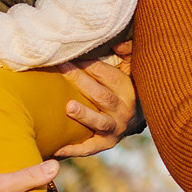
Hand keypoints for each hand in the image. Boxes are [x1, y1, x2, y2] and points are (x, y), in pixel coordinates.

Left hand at [53, 43, 136, 157]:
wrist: (135, 119)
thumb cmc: (125, 88)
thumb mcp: (131, 67)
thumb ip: (127, 52)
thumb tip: (118, 42)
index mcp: (127, 89)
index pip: (106, 75)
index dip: (88, 64)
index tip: (70, 56)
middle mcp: (123, 110)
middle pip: (100, 95)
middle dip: (80, 80)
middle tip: (62, 68)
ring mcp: (115, 128)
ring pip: (99, 121)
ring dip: (84, 115)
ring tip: (69, 107)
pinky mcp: (104, 144)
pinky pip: (88, 148)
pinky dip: (73, 149)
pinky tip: (56, 148)